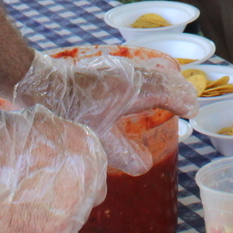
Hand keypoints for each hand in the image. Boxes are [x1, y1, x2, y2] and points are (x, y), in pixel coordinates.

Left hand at [10, 51, 197, 175]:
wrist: (39, 85)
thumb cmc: (68, 112)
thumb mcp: (98, 139)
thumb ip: (124, 154)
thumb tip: (145, 166)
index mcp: (131, 88)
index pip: (167, 92)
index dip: (183, 102)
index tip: (193, 114)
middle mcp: (128, 73)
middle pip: (163, 77)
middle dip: (179, 90)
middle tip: (190, 104)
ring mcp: (116, 67)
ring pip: (150, 71)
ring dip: (165, 83)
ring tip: (174, 96)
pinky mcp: (105, 67)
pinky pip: (138, 71)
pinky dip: (150, 80)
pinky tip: (144, 91)